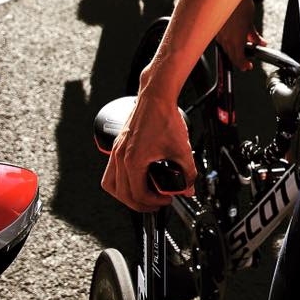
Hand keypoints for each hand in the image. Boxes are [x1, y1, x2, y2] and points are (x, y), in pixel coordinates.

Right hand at [101, 94, 196, 212]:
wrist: (157, 96)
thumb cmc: (165, 117)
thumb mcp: (181, 149)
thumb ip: (187, 173)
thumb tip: (188, 188)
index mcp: (133, 161)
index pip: (139, 195)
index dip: (155, 203)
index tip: (166, 200)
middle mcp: (120, 157)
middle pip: (122, 194)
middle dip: (140, 204)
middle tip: (156, 203)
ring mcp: (116, 151)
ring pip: (110, 184)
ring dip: (125, 195)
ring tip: (141, 196)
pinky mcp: (117, 145)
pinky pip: (111, 171)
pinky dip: (120, 180)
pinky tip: (133, 178)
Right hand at [215, 0, 264, 71]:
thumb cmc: (240, 4)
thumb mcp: (251, 22)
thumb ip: (254, 35)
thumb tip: (259, 42)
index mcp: (235, 40)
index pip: (238, 59)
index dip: (243, 65)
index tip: (248, 66)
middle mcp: (225, 39)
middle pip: (230, 55)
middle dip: (239, 58)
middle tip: (246, 59)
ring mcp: (218, 33)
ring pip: (225, 46)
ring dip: (233, 48)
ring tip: (242, 44)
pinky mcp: (213, 27)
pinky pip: (220, 38)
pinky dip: (227, 39)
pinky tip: (232, 34)